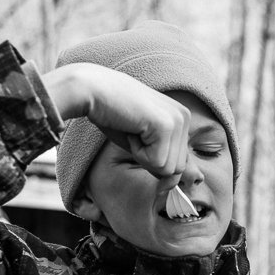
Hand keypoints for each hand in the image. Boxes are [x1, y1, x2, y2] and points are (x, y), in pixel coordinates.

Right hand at [43, 62, 191, 186]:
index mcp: (181, 118)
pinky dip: (137, 152)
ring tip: (131, 130)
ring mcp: (177, 120)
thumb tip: (172, 184)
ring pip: (167, 169)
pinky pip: (156, 162)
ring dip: (142, 156)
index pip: (177, 163)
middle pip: (176, 169)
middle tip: (132, 133)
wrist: (90, 90)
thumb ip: (160, 159)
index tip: (136, 135)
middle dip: (148, 160)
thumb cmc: (110, 115)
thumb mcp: (142, 140)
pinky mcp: (166, 126)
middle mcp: (184, 117)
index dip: (151, 158)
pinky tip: (129, 129)